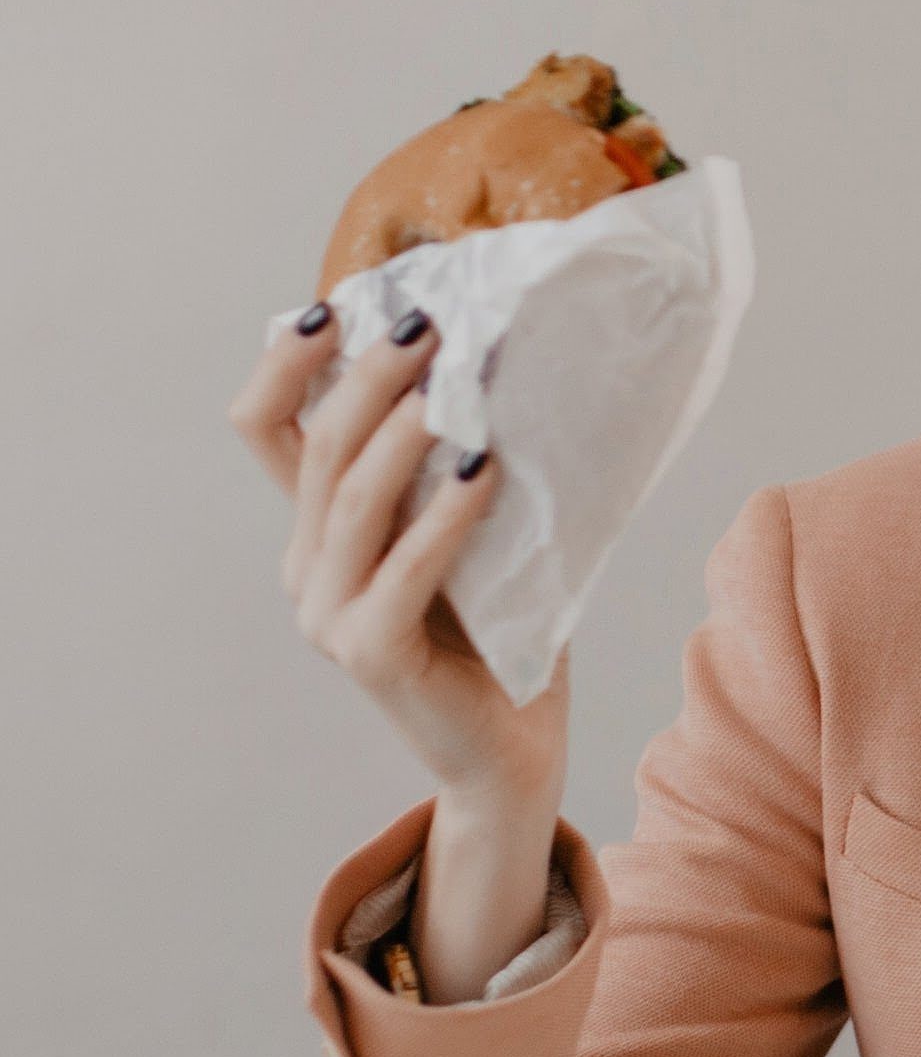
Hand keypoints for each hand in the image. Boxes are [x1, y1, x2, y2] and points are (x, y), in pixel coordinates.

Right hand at [229, 300, 569, 801]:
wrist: (514, 750)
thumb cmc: (503, 633)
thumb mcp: (479, 531)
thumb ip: (461, 466)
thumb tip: (503, 361)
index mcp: (319, 532)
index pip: (270, 429)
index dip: (287, 363)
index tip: (333, 306)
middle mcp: (308, 569)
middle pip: (318, 448)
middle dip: (370, 377)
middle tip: (428, 326)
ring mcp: (329, 616)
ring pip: (351, 500)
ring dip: (401, 434)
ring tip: (455, 385)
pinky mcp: (369, 656)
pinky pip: (402, 570)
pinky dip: (445, 517)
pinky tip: (486, 472)